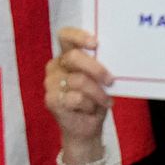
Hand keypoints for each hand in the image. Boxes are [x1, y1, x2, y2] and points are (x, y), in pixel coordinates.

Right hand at [45, 26, 116, 164]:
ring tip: (106, 101)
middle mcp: (55, 66)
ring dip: (97, 93)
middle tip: (110, 80)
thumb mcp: (99, 81)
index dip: (79, 36)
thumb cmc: (94, 100)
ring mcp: (50, 82)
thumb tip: (113, 59)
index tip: (95, 44)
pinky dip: (89, 105)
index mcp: (66, 56)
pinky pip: (76, 98)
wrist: (86, 128)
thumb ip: (99, 68)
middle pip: (73, 57)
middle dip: (96, 68)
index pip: (65, 36)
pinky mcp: (51, 99)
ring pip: (78, 80)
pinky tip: (91, 109)